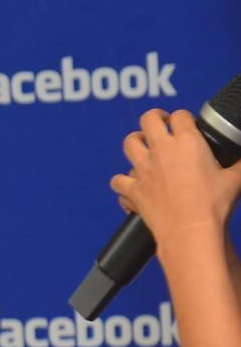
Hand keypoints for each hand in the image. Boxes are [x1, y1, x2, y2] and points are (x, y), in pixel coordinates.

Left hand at [111, 109, 240, 252]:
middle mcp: (161, 150)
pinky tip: (131, 186)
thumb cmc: (213, 204)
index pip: (181, 116)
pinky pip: (118, 181)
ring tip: (144, 146)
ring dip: (136, 142)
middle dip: (155, 118)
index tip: (188, 124)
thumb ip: (240, 163)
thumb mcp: (236, 179)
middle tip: (162, 124)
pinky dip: (123, 183)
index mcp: (187, 142)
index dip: (185, 117)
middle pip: (148, 119)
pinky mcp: (133, 189)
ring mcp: (143, 169)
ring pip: (129, 144)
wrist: (189, 230)